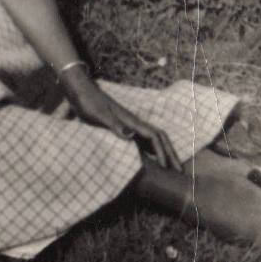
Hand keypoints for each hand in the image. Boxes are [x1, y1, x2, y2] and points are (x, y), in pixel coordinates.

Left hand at [60, 67, 183, 171]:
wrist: (80, 90)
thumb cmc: (88, 102)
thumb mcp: (99, 115)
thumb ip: (115, 125)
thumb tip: (132, 136)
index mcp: (131, 120)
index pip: (154, 136)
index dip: (162, 152)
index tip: (167, 167)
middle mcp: (134, 122)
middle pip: (159, 137)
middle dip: (171, 153)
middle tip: (180, 171)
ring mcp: (129, 124)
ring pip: (153, 139)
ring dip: (163, 152)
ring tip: (170, 168)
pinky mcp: (122, 126)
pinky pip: (142, 140)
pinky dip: (151, 150)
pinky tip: (150, 160)